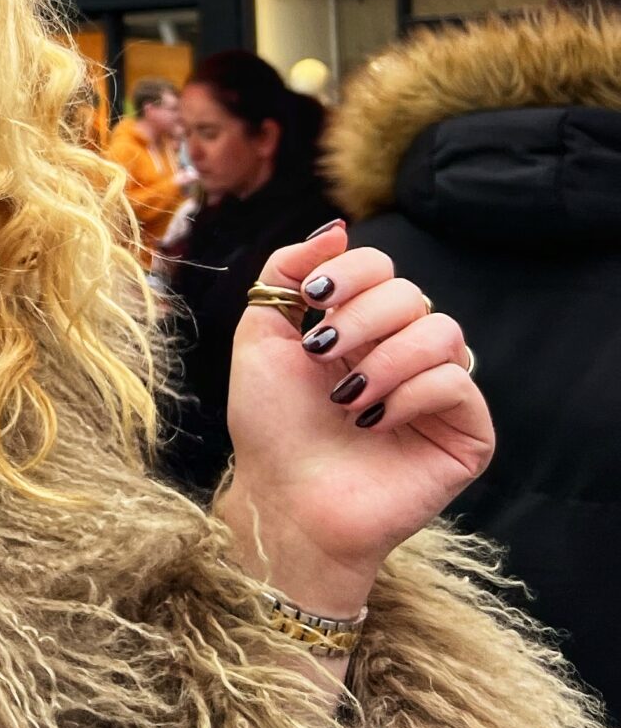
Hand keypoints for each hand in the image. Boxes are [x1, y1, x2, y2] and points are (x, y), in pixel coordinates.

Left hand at [221, 222, 493, 615]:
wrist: (286, 500)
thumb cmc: (271, 427)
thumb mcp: (261, 334)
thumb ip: (287, 272)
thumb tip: (338, 227)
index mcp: (361, 326)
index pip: (381, 266)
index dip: (350, 272)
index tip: (314, 298)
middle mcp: (405, 351)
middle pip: (411, 292)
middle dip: (360, 317)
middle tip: (322, 355)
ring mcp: (439, 391)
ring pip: (443, 330)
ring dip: (386, 357)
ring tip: (348, 396)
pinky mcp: (466, 432)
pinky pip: (458, 382)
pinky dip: (411, 394)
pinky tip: (375, 420)